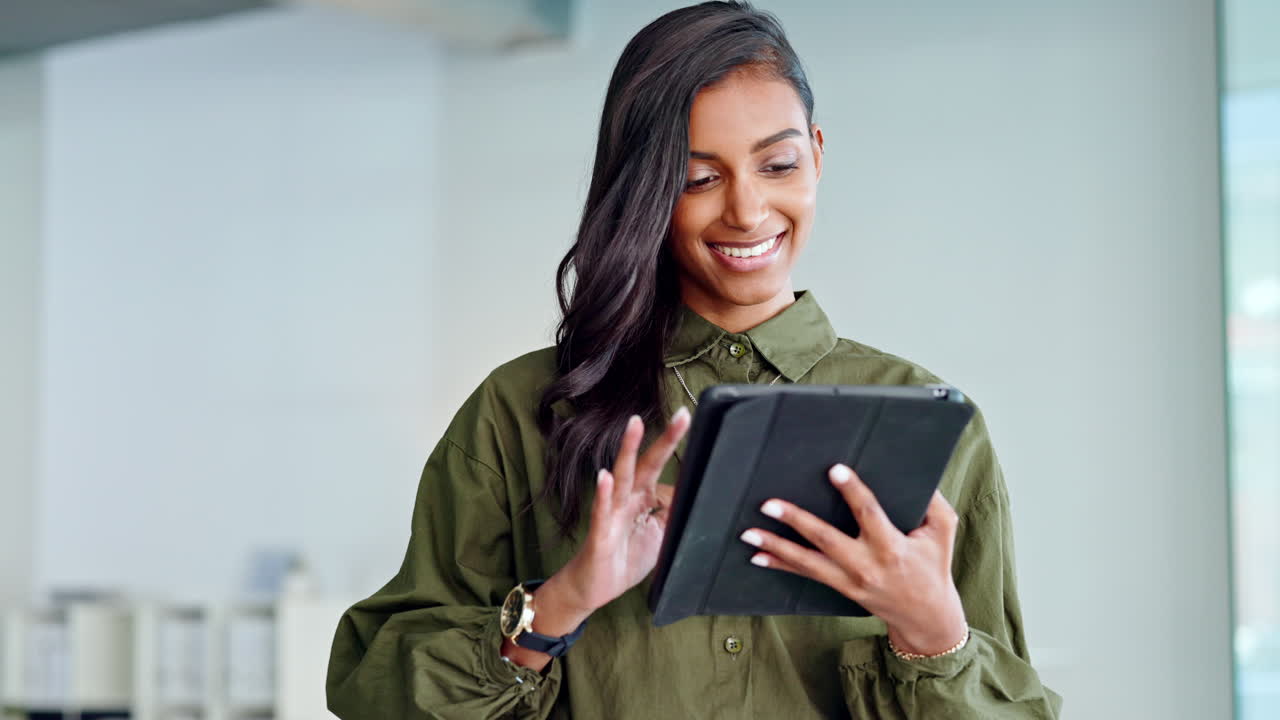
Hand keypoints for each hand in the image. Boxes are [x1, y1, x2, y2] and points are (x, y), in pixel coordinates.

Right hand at [502, 409, 689, 670]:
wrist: (594, 588)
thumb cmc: (625, 558)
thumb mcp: (661, 536)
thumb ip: (673, 514)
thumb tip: (691, 495)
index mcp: (643, 498)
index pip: (662, 470)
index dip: (675, 452)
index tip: (687, 420)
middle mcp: (627, 499)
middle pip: (647, 463)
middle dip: (663, 440)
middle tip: (682, 415)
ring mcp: (612, 513)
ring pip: (622, 477)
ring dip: (628, 450)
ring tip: (634, 424)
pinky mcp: (600, 534)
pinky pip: (601, 512)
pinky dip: (603, 494)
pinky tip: (604, 477)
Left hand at [739, 464, 967, 655]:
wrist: (926, 616)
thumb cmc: (934, 566)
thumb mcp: (943, 531)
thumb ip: (933, 501)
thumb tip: (919, 471)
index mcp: (892, 546)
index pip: (869, 514)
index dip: (852, 491)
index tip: (835, 470)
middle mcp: (867, 565)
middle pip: (826, 540)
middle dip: (796, 520)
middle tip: (769, 504)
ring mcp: (850, 580)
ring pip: (808, 562)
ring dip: (776, 546)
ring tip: (749, 533)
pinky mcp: (840, 588)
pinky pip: (806, 575)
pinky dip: (780, 565)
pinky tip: (757, 556)